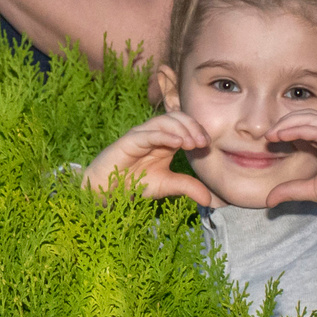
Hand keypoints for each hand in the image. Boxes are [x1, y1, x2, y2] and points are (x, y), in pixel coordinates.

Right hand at [81, 113, 216, 208]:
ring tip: (192, 143)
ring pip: (164, 121)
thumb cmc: (133, 184)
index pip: (185, 125)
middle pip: (176, 117)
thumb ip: (188, 187)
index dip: (198, 131)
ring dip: (181, 129)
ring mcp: (141, 135)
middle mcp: (154, 134)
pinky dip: (165, 135)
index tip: (207, 146)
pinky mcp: (129, 141)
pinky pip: (149, 134)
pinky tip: (178, 143)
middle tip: (203, 143)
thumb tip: (210, 199)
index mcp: (165, 141)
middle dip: (193, 127)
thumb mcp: (166, 185)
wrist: (106, 191)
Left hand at [261, 113, 316, 212]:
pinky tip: (282, 135)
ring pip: (310, 119)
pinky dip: (297, 130)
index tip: (267, 140)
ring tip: (271, 134)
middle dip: (284, 123)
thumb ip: (291, 190)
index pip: (304, 126)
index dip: (285, 130)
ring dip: (288, 124)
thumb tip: (269, 199)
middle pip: (305, 117)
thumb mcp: (311, 190)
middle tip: (266, 135)